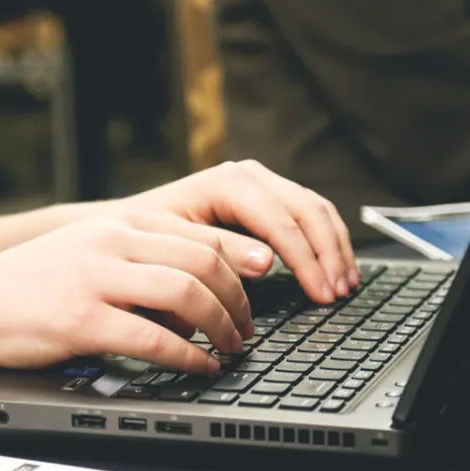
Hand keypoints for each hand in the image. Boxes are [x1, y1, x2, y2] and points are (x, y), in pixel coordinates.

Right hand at [0, 214, 256, 373]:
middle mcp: (111, 242)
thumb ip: (140, 260)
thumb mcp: (89, 253)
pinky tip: (200, 367)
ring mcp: (96, 279)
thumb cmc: (31, 287)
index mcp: (119, 223)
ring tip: (231, 348)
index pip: (201, 234)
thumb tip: (201, 290)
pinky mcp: (82, 320)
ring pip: (186, 292)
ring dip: (222, 325)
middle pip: (204, 261)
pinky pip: (154, 338)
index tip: (265, 283)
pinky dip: (188, 356)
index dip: (242, 262)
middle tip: (248, 328)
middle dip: (239, 299)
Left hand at [119, 160, 358, 304]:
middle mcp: (248, 176)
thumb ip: (220, 253)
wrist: (124, 226)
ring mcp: (260, 183)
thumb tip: (267, 263)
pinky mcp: (265, 198)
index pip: (282, 221)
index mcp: (227, 183)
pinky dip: (327, 242)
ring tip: (345, 286)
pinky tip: (335, 268)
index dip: (306, 260)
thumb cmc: (143, 240)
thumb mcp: (175, 248)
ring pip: (315, 210)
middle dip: (328, 254)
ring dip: (335, 249)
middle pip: (308, 210)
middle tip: (338, 294)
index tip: (321, 293)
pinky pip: (309, 215)